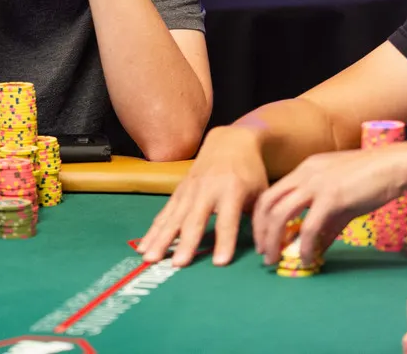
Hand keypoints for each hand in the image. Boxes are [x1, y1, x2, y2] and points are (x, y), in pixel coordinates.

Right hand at [136, 126, 268, 266]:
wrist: (229, 141)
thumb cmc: (250, 171)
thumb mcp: (262, 192)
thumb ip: (260, 219)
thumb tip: (263, 250)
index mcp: (232, 189)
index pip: (228, 219)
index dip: (225, 241)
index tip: (220, 263)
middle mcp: (207, 189)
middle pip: (194, 219)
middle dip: (185, 243)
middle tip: (177, 265)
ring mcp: (189, 189)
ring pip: (173, 217)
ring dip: (161, 239)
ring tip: (151, 259)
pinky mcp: (178, 191)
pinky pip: (164, 213)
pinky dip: (153, 230)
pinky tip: (144, 247)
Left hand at [251, 142, 406, 265]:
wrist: (396, 166)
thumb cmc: (372, 180)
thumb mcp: (342, 199)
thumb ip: (326, 223)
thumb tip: (316, 247)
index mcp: (303, 170)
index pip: (270, 194)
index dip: (261, 218)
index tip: (263, 238)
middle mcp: (303, 175)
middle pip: (267, 203)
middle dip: (260, 231)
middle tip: (263, 253)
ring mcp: (316, 185)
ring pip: (280, 214)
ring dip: (273, 239)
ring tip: (274, 259)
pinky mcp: (332, 198)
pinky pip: (310, 226)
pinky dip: (304, 246)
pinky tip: (306, 260)